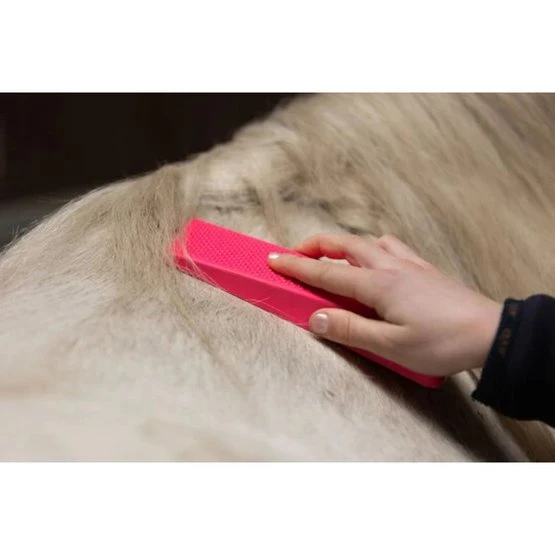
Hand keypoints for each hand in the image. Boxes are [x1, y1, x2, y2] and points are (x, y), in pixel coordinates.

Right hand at [267, 234, 502, 376]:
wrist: (490, 333)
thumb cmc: (442, 342)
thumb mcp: (391, 345)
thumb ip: (351, 330)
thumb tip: (315, 318)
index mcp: (377, 285)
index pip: (326, 273)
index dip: (297, 267)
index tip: (273, 261)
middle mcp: (390, 267)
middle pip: (344, 245)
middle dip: (314, 246)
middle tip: (294, 254)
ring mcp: (408, 264)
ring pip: (367, 242)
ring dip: (342, 245)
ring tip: (331, 257)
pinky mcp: (423, 268)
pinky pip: (391, 247)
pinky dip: (371, 247)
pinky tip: (374, 261)